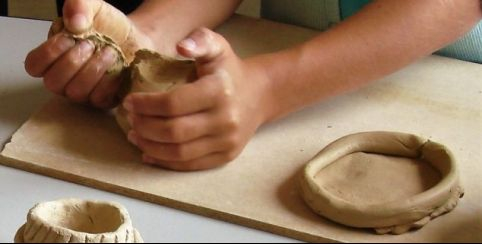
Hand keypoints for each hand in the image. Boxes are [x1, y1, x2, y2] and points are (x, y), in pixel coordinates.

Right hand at [24, 0, 152, 108]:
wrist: (137, 39)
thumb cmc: (110, 26)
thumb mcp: (93, 7)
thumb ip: (78, 5)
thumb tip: (74, 24)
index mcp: (53, 56)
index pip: (34, 65)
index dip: (48, 53)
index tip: (69, 37)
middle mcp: (64, 78)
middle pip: (53, 82)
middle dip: (73, 62)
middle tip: (91, 44)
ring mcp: (83, 92)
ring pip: (76, 92)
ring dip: (94, 70)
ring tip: (110, 51)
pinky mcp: (103, 100)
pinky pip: (99, 98)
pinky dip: (109, 81)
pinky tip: (119, 65)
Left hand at [123, 28, 270, 170]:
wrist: (259, 95)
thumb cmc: (229, 70)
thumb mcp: (216, 47)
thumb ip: (199, 41)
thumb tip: (180, 47)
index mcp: (219, 90)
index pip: (174, 103)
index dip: (146, 105)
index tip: (129, 102)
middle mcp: (225, 119)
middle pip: (174, 131)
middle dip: (144, 127)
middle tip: (130, 120)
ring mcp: (227, 141)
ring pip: (179, 153)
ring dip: (150, 146)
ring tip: (135, 136)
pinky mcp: (226, 156)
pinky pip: (190, 166)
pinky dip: (165, 162)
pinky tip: (149, 152)